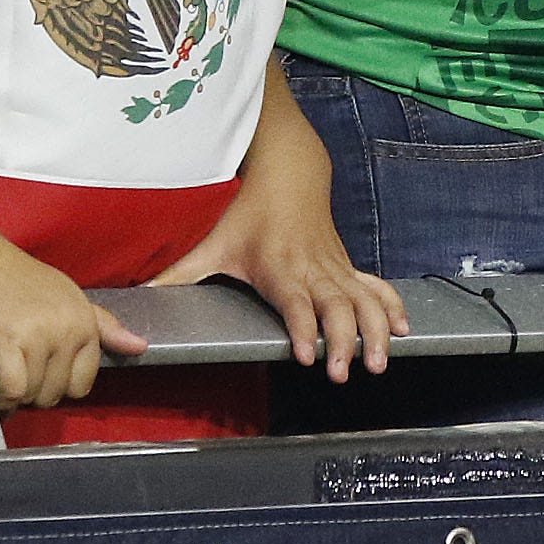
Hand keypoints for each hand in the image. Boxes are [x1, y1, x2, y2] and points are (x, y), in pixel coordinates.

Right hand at [0, 231, 149, 409]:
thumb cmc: (11, 276)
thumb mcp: (65, 296)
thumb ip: (103, 325)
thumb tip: (139, 347)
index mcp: (85, 319)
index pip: (84, 381)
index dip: (60, 385)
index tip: (40, 374)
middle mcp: (67, 327)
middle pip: (58, 392)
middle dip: (35, 391)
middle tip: (16, 370)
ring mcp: (37, 333)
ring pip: (34, 394)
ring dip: (15, 395)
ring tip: (2, 373)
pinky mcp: (3, 340)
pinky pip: (12, 389)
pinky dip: (1, 398)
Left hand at [153, 133, 407, 382]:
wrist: (289, 171)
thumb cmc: (248, 210)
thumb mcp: (210, 241)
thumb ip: (176, 274)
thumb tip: (139, 298)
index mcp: (280, 267)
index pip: (296, 303)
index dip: (304, 329)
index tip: (309, 356)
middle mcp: (313, 269)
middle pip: (337, 308)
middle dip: (346, 340)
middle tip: (347, 372)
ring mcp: (334, 267)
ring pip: (364, 301)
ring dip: (376, 330)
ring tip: (380, 361)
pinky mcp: (346, 266)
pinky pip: (376, 287)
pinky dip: (392, 308)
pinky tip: (405, 329)